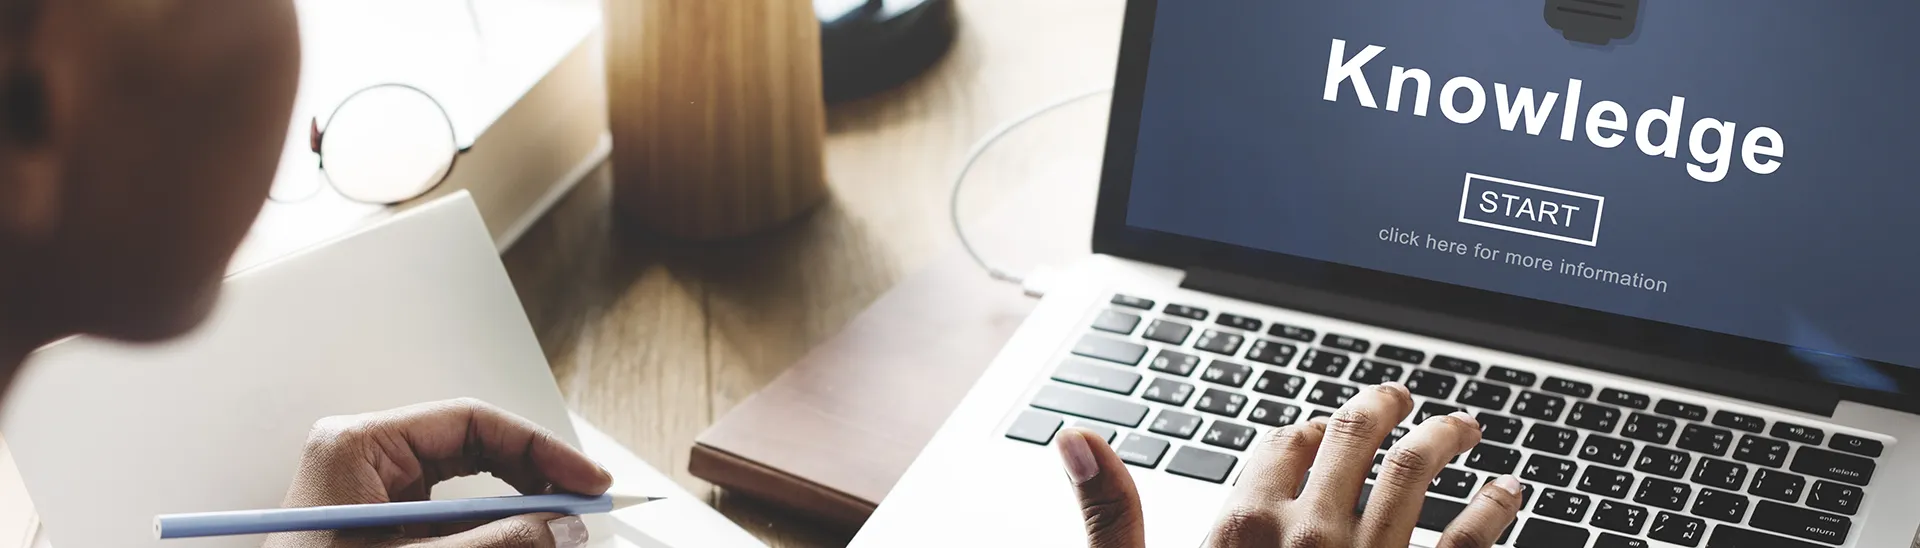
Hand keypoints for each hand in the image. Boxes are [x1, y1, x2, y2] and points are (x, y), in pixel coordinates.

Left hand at [263, 398, 610, 547]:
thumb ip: (496, 544)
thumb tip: (565, 526)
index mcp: (359, 446)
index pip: (471, 423)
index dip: (539, 449)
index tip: (587, 480)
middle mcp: (366, 459)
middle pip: (475, 450)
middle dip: (533, 480)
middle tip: (584, 504)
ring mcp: (375, 494)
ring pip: (469, 490)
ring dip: (515, 512)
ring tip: (556, 533)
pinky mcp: (384, 528)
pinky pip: (450, 519)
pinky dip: (488, 535)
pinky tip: (520, 544)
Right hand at [1056, 381, 1524, 546]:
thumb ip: (1112, 516)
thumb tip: (1077, 439)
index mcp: (1242, 528)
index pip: (1279, 448)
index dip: (1300, 432)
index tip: (1318, 428)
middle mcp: (1312, 536)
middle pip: (1353, 443)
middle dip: (1379, 412)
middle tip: (1399, 398)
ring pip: (1417, 477)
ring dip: (1443, 441)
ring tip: (1462, 426)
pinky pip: (1470, 543)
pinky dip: (1495, 509)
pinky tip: (1510, 492)